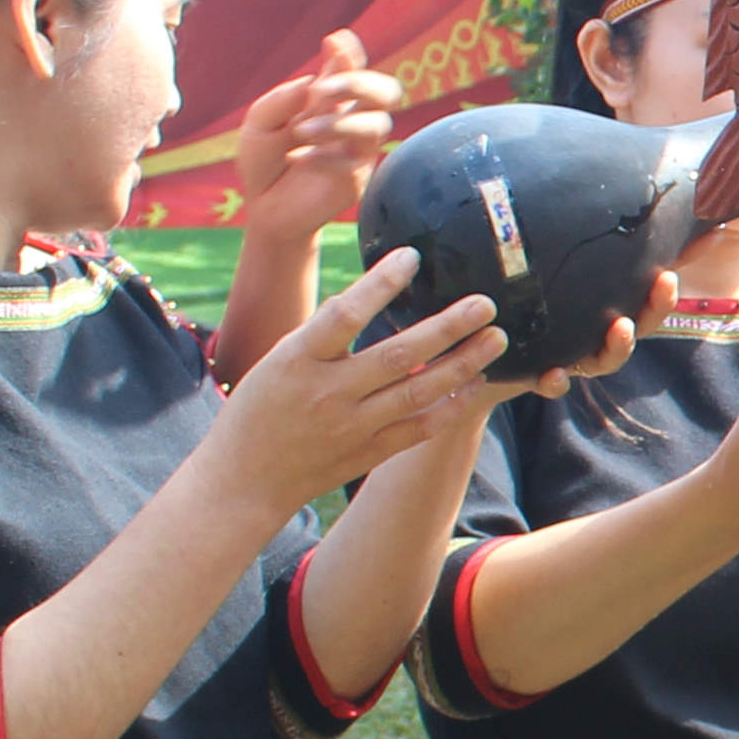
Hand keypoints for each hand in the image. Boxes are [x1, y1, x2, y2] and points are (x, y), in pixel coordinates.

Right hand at [209, 249, 511, 512]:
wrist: (242, 482)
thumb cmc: (258, 409)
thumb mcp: (277, 361)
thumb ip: (323, 334)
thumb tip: (370, 296)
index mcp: (297, 359)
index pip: (344, 313)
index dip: (380, 284)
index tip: (412, 256)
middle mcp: (327, 392)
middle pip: (398, 354)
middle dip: (448, 327)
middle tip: (486, 303)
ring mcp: (351, 427)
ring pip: (418, 391)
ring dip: (462, 364)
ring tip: (495, 339)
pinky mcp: (367, 454)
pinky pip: (419, 428)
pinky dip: (450, 405)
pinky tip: (474, 383)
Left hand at [233, 28, 398, 237]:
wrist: (264, 208)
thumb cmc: (263, 161)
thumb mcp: (257, 125)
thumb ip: (281, 100)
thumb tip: (312, 86)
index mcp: (327, 100)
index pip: (349, 68)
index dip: (349, 52)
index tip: (335, 39)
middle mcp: (349, 120)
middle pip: (386, 92)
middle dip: (361, 83)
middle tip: (323, 91)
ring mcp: (357, 151)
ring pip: (377, 125)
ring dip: (337, 123)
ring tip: (301, 133)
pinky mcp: (355, 180)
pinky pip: (353, 161)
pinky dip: (324, 156)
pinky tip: (297, 159)